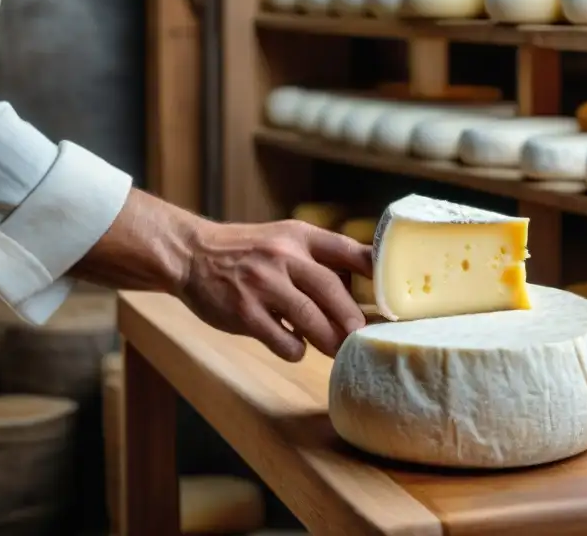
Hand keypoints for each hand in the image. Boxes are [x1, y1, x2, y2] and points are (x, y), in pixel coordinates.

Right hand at [178, 219, 370, 360]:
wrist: (192, 254)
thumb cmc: (248, 252)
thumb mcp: (284, 240)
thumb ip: (317, 259)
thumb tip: (362, 289)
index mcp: (298, 236)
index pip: (345, 248)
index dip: (373, 268)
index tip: (394, 290)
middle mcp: (282, 256)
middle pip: (330, 288)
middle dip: (351, 317)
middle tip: (363, 336)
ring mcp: (261, 283)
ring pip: (309, 317)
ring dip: (329, 339)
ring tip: (337, 349)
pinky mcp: (243, 311)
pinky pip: (281, 339)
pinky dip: (295, 349)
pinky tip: (295, 347)